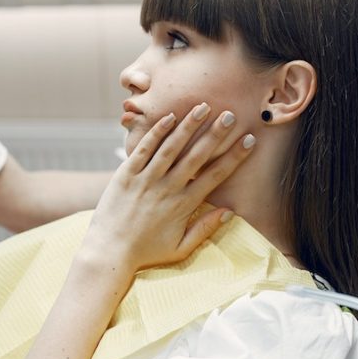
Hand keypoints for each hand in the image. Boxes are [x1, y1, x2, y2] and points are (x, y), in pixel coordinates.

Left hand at [79, 103, 253, 281]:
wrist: (108, 251)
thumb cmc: (146, 252)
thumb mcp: (180, 249)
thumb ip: (204, 230)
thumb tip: (229, 212)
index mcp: (183, 206)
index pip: (215, 175)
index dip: (234, 156)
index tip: (249, 140)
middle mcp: (167, 189)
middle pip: (196, 156)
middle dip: (215, 134)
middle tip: (230, 114)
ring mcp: (145, 180)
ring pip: (171, 147)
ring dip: (188, 126)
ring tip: (202, 107)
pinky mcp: (125, 174)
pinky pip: (143, 149)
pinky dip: (156, 133)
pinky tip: (169, 117)